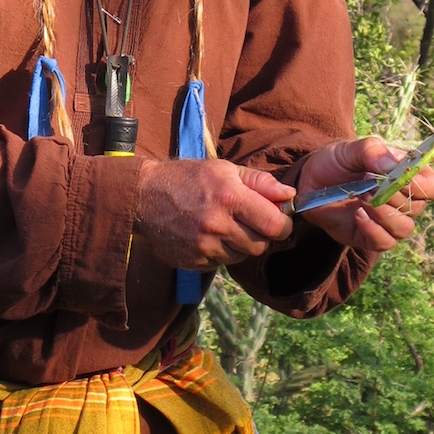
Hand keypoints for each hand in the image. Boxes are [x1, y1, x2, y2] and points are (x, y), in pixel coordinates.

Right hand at [135, 159, 294, 267]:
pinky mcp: (192, 261)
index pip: (274, 225)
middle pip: (260, 245)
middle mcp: (217, 225)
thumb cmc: (188, 178)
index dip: (282, 224)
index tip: (278, 220)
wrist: (144, 196)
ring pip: (241, 256)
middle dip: (262, 235)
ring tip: (224, 226)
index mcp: (229, 198)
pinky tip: (208, 235)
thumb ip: (260, 182)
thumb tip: (290, 195)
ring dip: (240, 244)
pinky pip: (220, 263)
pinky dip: (220, 252)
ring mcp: (203, 246)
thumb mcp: (224, 169)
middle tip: (250, 222)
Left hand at [294, 136, 433, 252]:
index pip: (431, 186)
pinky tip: (358, 215)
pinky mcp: (371, 237)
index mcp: (406, 176)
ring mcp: (387, 221)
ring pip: (404, 228)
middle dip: (394, 195)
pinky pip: (385, 242)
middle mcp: (403, 201)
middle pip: (418, 207)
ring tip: (363, 197)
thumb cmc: (336, 162)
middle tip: (369, 183)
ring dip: (384, 214)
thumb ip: (372, 151)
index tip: (398, 176)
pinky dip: (373, 230)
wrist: (310, 182)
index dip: (419, 184)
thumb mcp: (350, 149)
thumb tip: (392, 165)